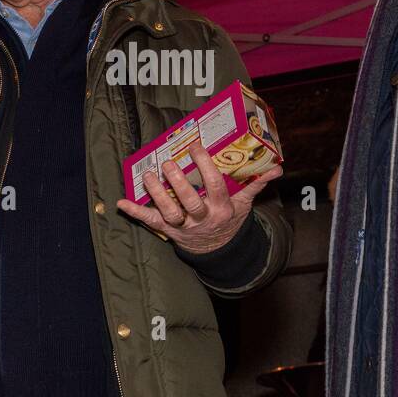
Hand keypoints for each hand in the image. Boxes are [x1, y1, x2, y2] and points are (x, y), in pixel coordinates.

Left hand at [116, 140, 281, 253]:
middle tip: (168, 163)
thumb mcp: (245, 203)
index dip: (205, 166)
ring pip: (169, 212)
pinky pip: (150, 222)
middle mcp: (202, 219)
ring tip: (148, 175)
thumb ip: (256, 183)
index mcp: (222, 209)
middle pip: (189, 202)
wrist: (218, 250)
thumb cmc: (229, 220)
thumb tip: (276, 166)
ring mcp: (183, 227)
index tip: (195, 146)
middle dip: (178, 183)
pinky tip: (121, 202)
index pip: (214, 186)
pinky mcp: (168, 231)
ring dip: (156, 194)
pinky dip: (135, 213)